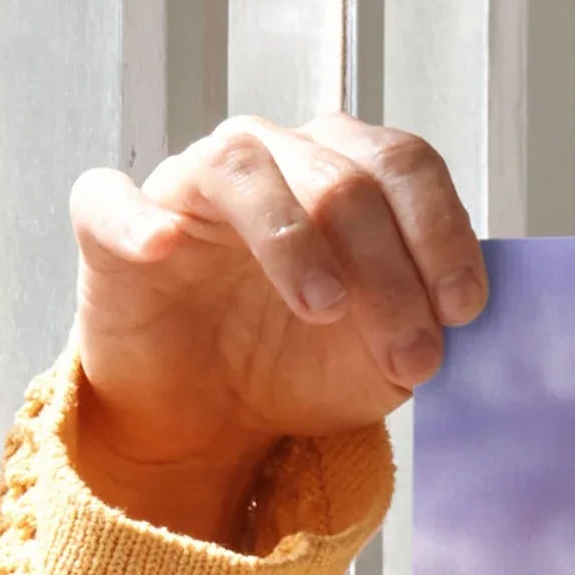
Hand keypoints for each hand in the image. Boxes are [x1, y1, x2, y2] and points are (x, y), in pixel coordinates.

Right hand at [65, 115, 485, 544]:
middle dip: (389, 271)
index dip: (441, 231)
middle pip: (341, 178)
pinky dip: (137, 218)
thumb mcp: (384, 356)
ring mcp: (189, 185)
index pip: (403, 164)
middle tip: (411, 355)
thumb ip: (425, 323)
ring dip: (294, 240)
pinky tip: (164, 247)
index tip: (462, 309)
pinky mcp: (112, 226)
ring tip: (325, 309)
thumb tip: (456, 313)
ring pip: (243, 169)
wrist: (212, 416)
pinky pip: (111, 199)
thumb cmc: (300, 363)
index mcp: (343, 173)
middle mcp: (271, 159)